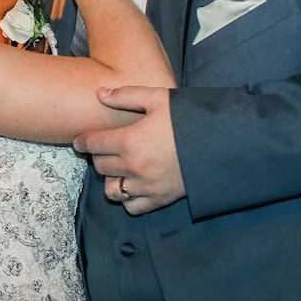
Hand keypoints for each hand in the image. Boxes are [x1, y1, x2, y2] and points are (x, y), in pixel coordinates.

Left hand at [73, 86, 186, 214]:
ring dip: (111, 179)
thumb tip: (100, 94)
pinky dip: (128, 198)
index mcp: (129, 141)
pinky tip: (133, 185)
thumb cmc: (189, 118)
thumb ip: (126, 96)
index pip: (92, 144)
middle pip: (100, 166)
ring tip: (119, 168)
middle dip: (100, 156)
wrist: (221, 143)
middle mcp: (133, 167)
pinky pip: (132, 206)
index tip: (80, 141)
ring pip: (111, 190)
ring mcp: (145, 186)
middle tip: (107, 148)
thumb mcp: (159, 99)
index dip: (82, 141)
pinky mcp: (159, 199)